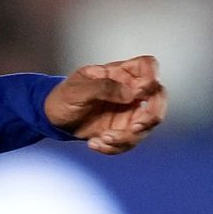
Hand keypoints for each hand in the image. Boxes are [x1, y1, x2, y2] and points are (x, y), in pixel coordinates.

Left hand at [44, 55, 165, 154]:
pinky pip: (130, 141)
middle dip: (152, 115)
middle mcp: (130, 92)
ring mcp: (129, 112)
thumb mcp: (77, 89)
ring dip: (127, 137)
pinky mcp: (123, 130)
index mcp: (119, 74)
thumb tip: (129, 93)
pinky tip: (94, 144)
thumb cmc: (64, 96)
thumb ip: (103, 87)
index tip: (142, 89)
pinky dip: (115, 147)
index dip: (152, 75)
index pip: (147, 66)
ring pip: (147, 125)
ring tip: (102, 139)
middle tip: (135, 127)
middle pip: (158, 98)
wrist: (54, 118)